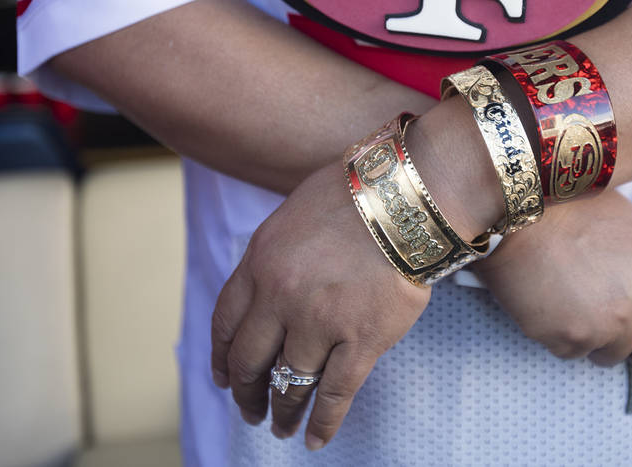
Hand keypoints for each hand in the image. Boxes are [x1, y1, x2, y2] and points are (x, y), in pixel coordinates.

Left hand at [210, 161, 429, 449]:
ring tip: (280, 428)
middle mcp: (280, 296)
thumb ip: (279, 251)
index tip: (225, 376)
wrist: (409, 194)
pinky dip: (322, 423)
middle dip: (246, 391)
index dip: (222, 355)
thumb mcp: (297, 211)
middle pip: (250, 359)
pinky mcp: (362, 340)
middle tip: (249, 409)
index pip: (226, 321)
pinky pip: (335, 394)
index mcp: (260, 261)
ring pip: (290, 383)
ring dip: (281, 411)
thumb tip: (275, 281)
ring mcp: (319, 321)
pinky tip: (314, 440)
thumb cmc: (360, 191)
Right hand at [472, 190, 631, 373]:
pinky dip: (565, 336)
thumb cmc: (572, 208)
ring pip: (616, 358)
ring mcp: (610, 324)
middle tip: (621, 326)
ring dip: (600, 339)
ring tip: (576, 296)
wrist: (517, 207)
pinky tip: (553, 300)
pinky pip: (576, 354)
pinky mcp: (572, 339)